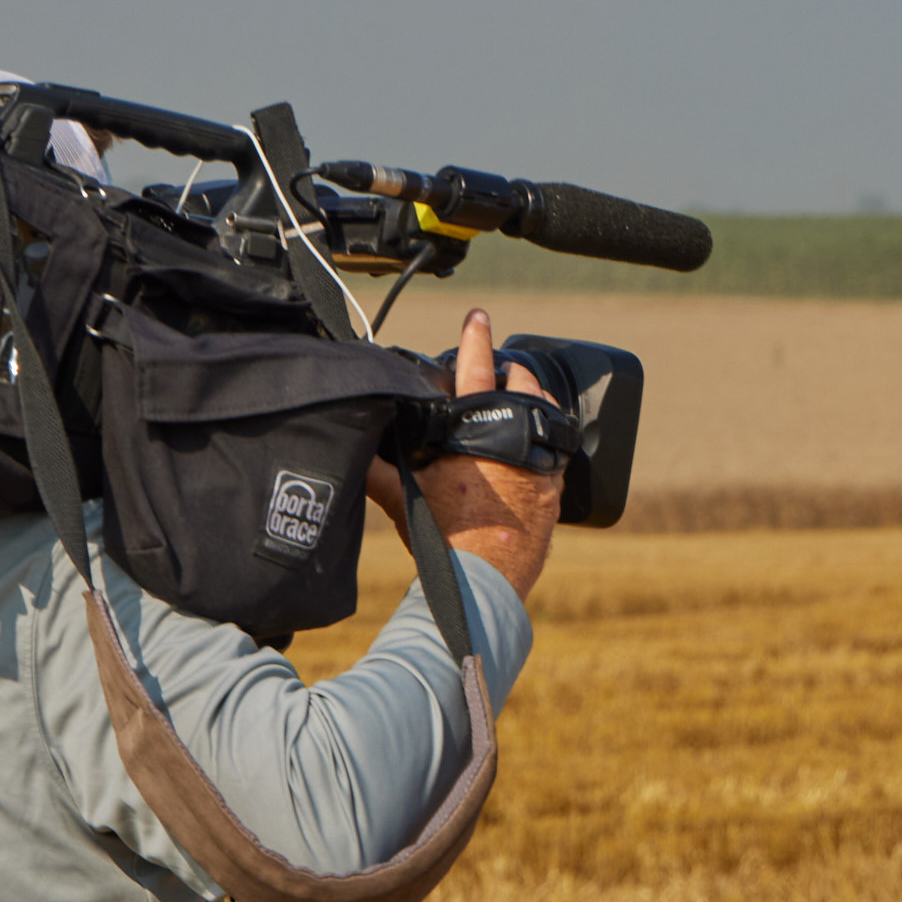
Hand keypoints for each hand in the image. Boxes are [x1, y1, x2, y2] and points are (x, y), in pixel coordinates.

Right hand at [397, 308, 562, 600]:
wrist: (485, 585)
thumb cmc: (444, 542)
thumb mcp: (402, 500)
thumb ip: (375, 468)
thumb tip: (346, 446)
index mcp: (478, 436)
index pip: (476, 371)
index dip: (475, 339)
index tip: (478, 317)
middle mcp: (517, 445)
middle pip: (521, 387)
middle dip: (508, 371)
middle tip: (494, 369)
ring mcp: (542, 467)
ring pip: (546, 414)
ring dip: (531, 400)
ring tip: (516, 397)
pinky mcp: (556, 490)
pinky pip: (556, 448)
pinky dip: (543, 436)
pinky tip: (531, 441)